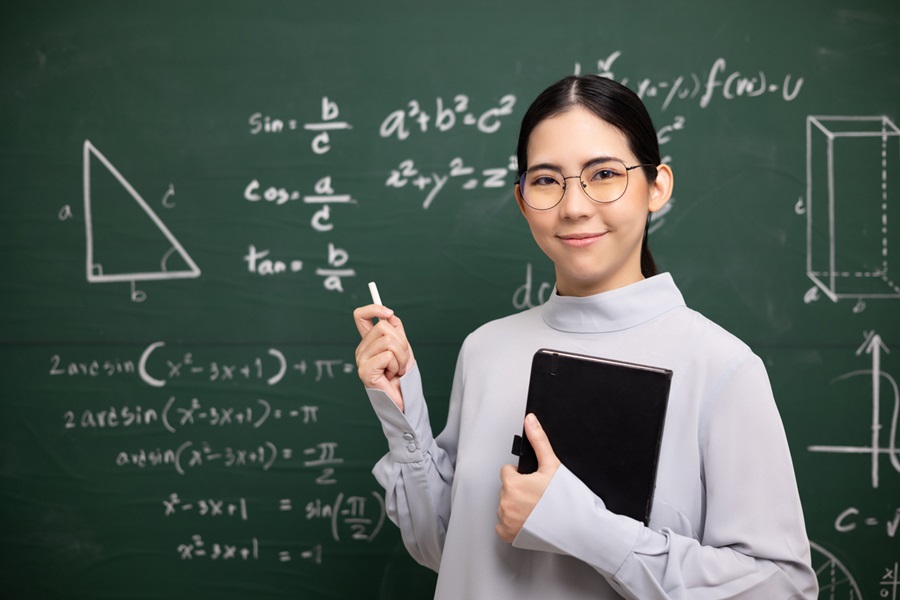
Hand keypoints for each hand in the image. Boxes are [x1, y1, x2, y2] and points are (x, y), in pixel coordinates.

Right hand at [353, 304, 414, 411]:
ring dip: (401, 356)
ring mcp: (361, 360)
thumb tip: (390, 315)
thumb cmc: (403, 377)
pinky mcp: (365, 371)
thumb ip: (396, 331)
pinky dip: (397, 366)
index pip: (360, 316)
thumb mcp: (403, 348)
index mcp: (368, 342)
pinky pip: (388, 356)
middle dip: (401, 342)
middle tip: (401, 359)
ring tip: (398, 369)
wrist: (404, 400)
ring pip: (388, 341)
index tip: (389, 312)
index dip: (373, 308)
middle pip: (383, 326)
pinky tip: (393, 376)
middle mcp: (362, 349)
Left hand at [496, 413, 560, 542]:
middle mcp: (505, 503)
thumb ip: (538, 441)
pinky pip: (504, 526)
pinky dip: (514, 525)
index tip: (534, 482)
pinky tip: (530, 521)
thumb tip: (530, 420)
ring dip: (516, 507)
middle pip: (506, 489)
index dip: (521, 475)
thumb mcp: (552, 466)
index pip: (507, 472)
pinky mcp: (509, 535)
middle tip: (538, 497)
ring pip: (505, 507)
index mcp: (512, 484)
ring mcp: (506, 521)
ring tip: (537, 509)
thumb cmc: (566, 500)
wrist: (578, 528)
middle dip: (519, 491)